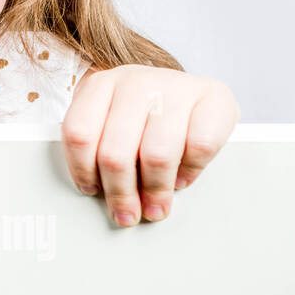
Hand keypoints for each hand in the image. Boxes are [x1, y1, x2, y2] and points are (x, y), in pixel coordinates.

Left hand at [61, 65, 239, 226]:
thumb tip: (98, 194)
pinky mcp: (214, 97)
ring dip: (155, 190)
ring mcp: (175, 86)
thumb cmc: (143, 110)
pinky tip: (181, 178)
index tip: (91, 190)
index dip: (82, 169)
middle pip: (116, 152)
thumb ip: (97, 145)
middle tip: (127, 214)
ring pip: (157, 155)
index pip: (79, 134)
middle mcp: (136, 81)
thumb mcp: (109, 118)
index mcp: (101, 85)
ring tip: (155, 207)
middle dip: (120, 193)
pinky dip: (190, 171)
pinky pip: (200, 148)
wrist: (190, 87)